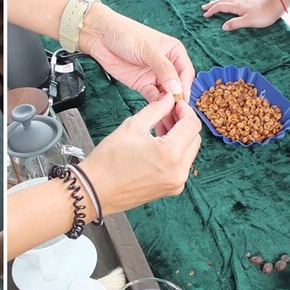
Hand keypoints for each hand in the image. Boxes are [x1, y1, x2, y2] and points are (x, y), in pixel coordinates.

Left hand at [80, 5, 194, 132]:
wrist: (100, 36)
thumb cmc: (126, 34)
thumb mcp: (148, 49)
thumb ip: (164, 69)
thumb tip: (177, 88)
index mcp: (174, 52)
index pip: (185, 73)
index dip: (185, 87)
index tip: (182, 101)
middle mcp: (167, 66)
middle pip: (177, 86)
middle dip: (178, 100)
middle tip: (177, 115)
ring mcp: (155, 76)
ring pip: (166, 94)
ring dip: (168, 106)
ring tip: (169, 119)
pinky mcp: (142, 84)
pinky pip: (153, 97)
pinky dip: (156, 106)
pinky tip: (158, 114)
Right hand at [80, 93, 201, 215]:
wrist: (94, 190)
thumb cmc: (108, 161)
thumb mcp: (132, 126)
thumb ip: (156, 109)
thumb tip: (169, 99)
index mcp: (170, 153)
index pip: (192, 124)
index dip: (185, 110)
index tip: (174, 104)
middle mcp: (179, 171)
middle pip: (194, 139)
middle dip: (183, 124)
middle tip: (166, 115)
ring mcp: (176, 183)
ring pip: (189, 153)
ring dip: (180, 138)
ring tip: (160, 130)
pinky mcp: (170, 189)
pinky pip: (181, 166)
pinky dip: (175, 153)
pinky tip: (158, 146)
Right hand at [201, 0, 284, 31]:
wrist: (276, 5)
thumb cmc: (263, 15)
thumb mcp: (247, 22)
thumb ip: (234, 24)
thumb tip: (223, 27)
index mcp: (236, 6)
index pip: (220, 7)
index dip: (212, 10)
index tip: (205, 15)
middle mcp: (239, 1)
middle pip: (222, 1)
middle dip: (212, 4)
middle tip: (204, 7)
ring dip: (220, 1)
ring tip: (215, 3)